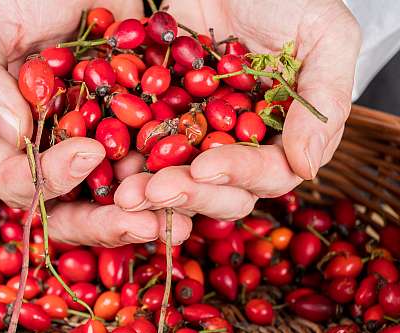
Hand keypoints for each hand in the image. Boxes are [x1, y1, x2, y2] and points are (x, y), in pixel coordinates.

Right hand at [0, 0, 191, 245]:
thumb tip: (13, 134)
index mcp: (5, 142)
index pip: (21, 183)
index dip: (52, 180)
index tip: (87, 151)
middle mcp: (49, 155)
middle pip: (71, 210)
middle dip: (107, 222)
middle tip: (144, 224)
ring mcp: (93, 145)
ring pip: (116, 197)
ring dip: (148, 210)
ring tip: (182, 218)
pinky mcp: (130, 129)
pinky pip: (151, 162)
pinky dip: (172, 175)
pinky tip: (198, 182)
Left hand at [115, 0, 360, 219]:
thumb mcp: (324, 37)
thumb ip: (323, 101)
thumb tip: (306, 168)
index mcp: (283, 135)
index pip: (268, 172)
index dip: (238, 174)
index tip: (205, 166)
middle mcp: (241, 145)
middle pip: (220, 190)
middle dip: (189, 194)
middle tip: (155, 191)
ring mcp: (199, 136)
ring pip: (180, 180)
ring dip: (152, 191)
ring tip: (125, 193)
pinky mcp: (163, 120)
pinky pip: (144, 148)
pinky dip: (129, 160)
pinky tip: (110, 167)